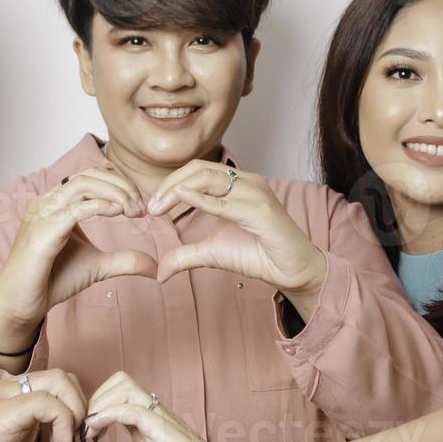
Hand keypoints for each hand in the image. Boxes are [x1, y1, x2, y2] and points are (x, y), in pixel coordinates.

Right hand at [0, 169, 157, 348]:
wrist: (22, 304)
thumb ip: (123, 261)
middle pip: (88, 175)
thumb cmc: (52, 281)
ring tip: (133, 210)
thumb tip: (155, 266)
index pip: (90, 177)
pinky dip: (101, 206)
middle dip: (121, 186)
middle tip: (141, 208)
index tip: (140, 208)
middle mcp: (47, 202)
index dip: (119, 185)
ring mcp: (42, 214)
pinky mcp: (42, 231)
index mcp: (56, 203)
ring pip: (82, 184)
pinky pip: (74, 208)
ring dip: (114, 192)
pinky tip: (119, 212)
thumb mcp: (97, 267)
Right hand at [0, 371, 87, 441]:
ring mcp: (3, 398)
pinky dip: (64, 422)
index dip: (76, 411)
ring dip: (78, 411)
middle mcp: (8, 393)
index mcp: (8, 403)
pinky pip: (47, 402)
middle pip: (66, 376)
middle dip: (84, 407)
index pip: (57, 387)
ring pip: (61, 380)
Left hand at [75, 372, 259, 441]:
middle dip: (92, 399)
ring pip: (126, 388)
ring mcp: (164, 426)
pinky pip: (136, 410)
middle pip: (119, 382)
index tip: (78, 439)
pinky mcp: (171, 435)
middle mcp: (155, 423)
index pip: (116, 401)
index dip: (92, 412)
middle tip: (81, 432)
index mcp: (148, 435)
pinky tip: (95, 433)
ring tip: (88, 432)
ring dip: (99, 403)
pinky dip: (110, 414)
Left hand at [146, 162, 326, 309]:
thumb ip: (186, 256)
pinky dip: (201, 199)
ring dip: (178, 191)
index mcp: (235, 185)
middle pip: (198, 170)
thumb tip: (160, 271)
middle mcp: (245, 182)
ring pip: (209, 178)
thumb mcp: (212, 253)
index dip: (169, 184)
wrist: (291, 270)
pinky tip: (182, 198)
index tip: (151, 206)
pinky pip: (226, 202)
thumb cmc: (258, 255)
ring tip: (159, 208)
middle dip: (169, 185)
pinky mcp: (262, 211)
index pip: (195, 172)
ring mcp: (255, 193)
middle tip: (151, 207)